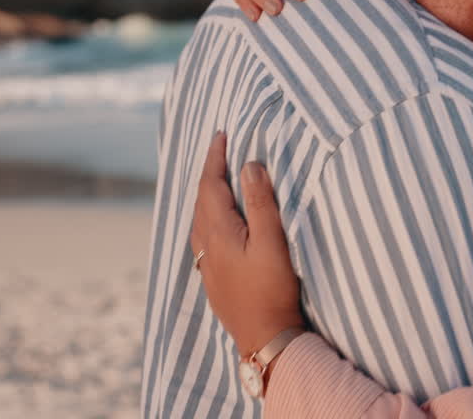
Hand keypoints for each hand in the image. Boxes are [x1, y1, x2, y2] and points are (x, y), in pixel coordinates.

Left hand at [191, 133, 306, 356]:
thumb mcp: (273, 242)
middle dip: (210, 172)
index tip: (221, 134)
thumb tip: (249, 165)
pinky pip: (203, 234)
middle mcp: (206, 245)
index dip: (215, 158)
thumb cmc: (272, 290)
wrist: (264, 338)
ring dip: (207, 194)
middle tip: (220, 149)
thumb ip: (261, 202)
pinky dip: (208, 215)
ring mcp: (208, 263)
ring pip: (199, 218)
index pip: (211, 184)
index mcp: (218, 231)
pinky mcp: (214, 277)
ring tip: (217, 179)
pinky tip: (217, 223)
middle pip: (201, 199)